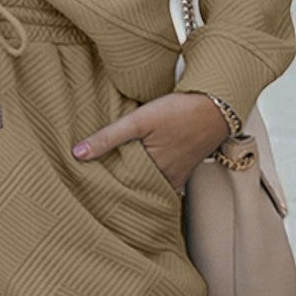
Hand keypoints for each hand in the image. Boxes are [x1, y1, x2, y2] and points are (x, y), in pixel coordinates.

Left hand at [70, 90, 230, 192]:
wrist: (217, 107)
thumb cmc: (180, 111)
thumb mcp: (139, 120)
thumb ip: (108, 137)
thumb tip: (77, 153)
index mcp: (151, 170)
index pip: (119, 185)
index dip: (102, 185)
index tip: (86, 186)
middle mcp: (164, 179)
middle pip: (134, 187)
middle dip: (117, 187)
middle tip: (94, 187)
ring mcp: (176, 177)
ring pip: (149, 186)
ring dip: (134, 183)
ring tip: (113, 180)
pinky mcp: (184, 170)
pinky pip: (163, 182)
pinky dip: (151, 180)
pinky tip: (142, 172)